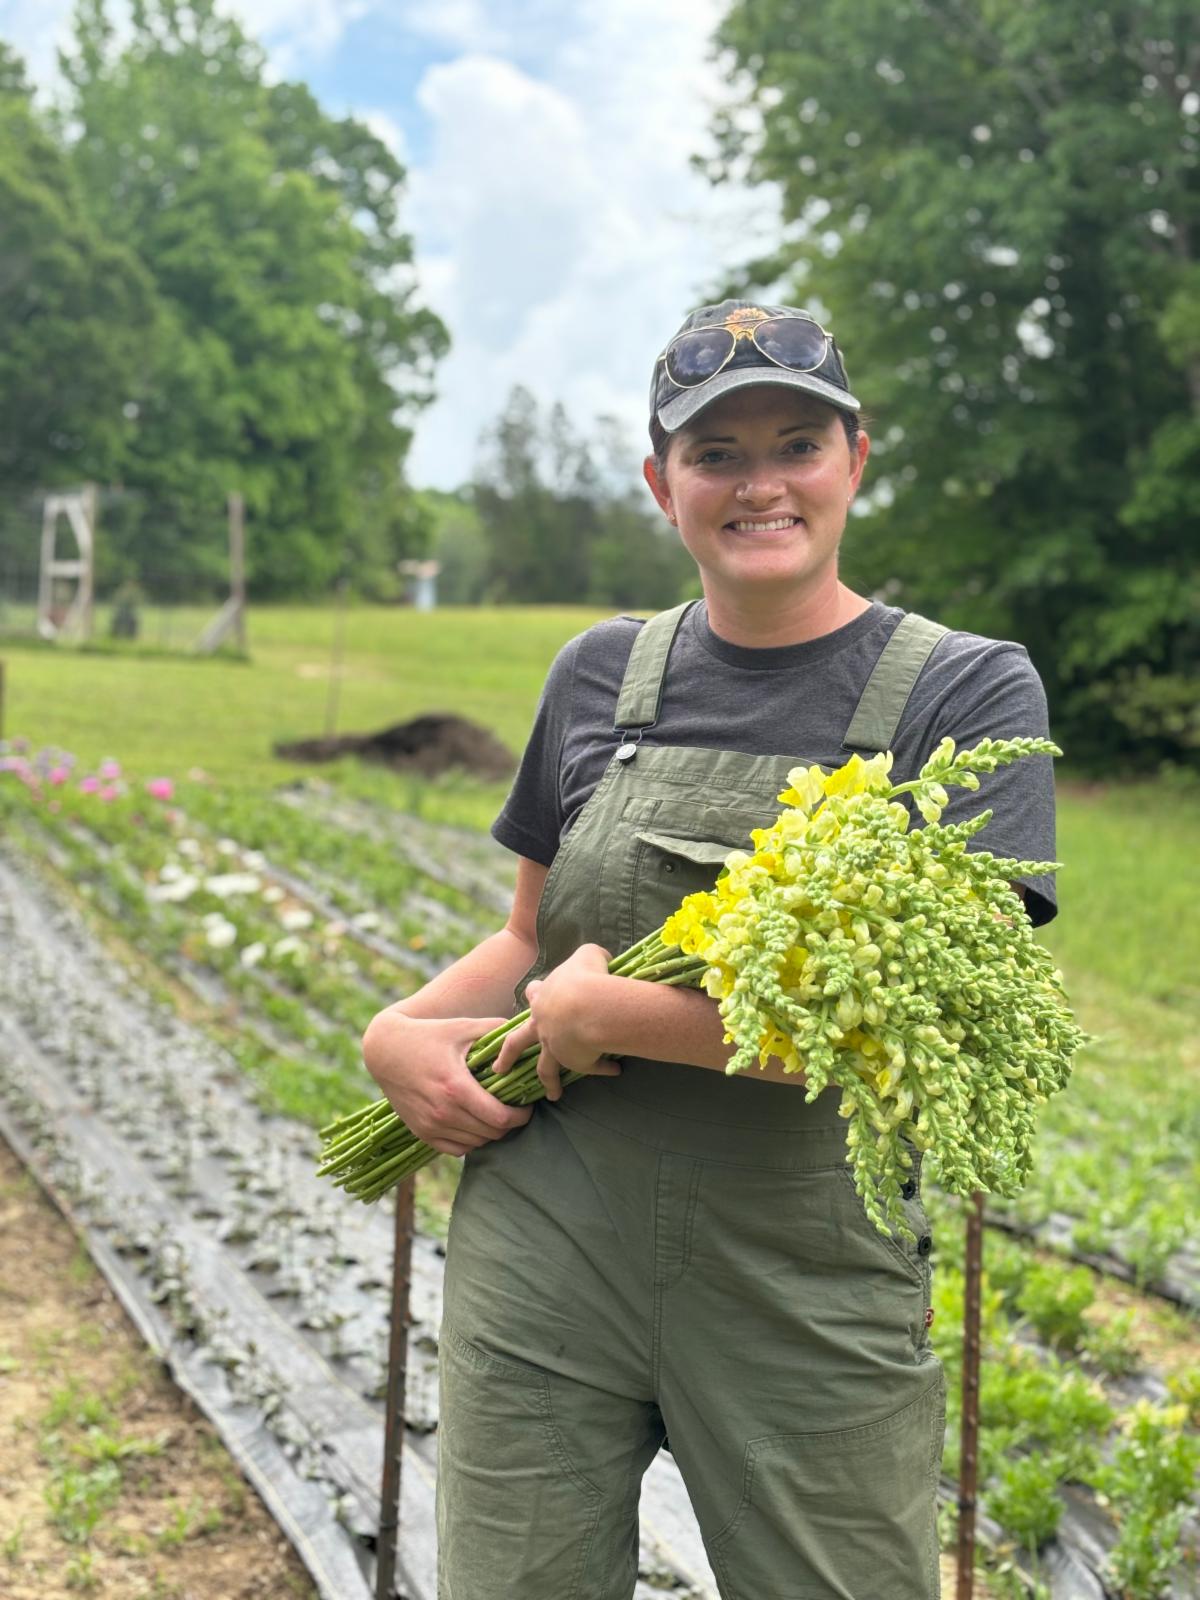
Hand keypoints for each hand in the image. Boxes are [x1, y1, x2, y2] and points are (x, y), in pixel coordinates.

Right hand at [360, 1009, 531, 1156]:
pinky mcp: (421, 1132)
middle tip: (515, 1109)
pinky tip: (473, 1122)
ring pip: (476, 1143)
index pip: (500, 1118)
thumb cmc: (428, 1035)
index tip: (527, 1106)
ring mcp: (430, 1125)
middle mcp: (443, 1112)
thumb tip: (522, 1034)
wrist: (385, 1050)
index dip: (521, 1116)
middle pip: (491, 1133)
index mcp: (456, 1087)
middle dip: (509, 1123)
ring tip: (495, 1113)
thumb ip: (495, 1029)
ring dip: (490, 1132)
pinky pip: (456, 1149)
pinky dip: (470, 1141)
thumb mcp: (462, 1027)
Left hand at [493, 944, 622, 1102]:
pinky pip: (590, 1067)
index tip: (533, 994)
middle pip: (518, 1042)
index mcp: (542, 998)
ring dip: (549, 1082)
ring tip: (552, 1095)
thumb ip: (592, 958)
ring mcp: (555, 1047)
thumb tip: (603, 961)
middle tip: (498, 1069)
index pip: (534, 994)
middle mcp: (543, 1025)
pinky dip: (602, 1068)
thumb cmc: (586, 976)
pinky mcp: (575, 1061)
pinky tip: (613, 1070)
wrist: (589, 1006)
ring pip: (545, 1069)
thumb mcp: (589, 955)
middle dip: (507, 1055)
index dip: (535, 993)